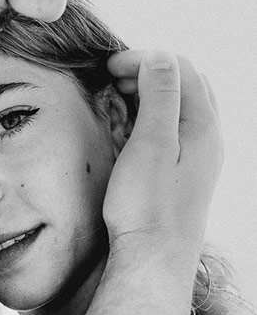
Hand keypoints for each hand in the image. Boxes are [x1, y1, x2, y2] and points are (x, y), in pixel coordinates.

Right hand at [103, 50, 222, 260]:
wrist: (154, 257)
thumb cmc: (147, 204)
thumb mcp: (151, 143)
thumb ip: (160, 97)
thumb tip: (159, 57)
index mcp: (203, 125)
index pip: (179, 69)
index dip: (143, 60)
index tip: (107, 66)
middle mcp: (207, 137)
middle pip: (184, 83)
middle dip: (147, 72)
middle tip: (110, 80)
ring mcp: (198, 155)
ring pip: (180, 106)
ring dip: (149, 93)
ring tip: (116, 99)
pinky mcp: (185, 171)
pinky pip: (173, 128)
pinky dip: (150, 116)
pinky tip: (128, 129)